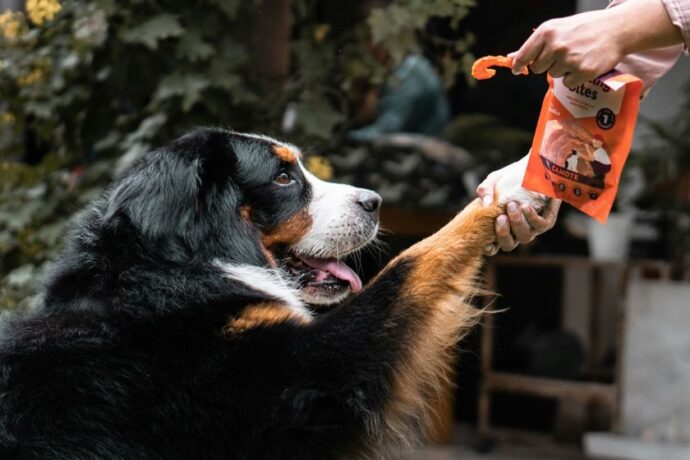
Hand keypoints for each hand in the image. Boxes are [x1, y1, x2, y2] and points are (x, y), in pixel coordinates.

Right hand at [476, 162, 560, 254]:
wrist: (537, 167)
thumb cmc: (512, 176)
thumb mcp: (494, 180)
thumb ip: (485, 190)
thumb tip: (486, 203)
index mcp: (501, 226)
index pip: (494, 246)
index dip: (489, 248)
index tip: (485, 243)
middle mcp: (516, 231)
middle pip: (508, 245)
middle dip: (503, 234)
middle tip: (500, 217)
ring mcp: (532, 227)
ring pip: (525, 237)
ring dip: (517, 223)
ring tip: (512, 206)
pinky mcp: (547, 220)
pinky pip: (540, 225)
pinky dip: (531, 217)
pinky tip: (525, 206)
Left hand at [509, 9, 625, 87]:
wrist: (617, 29)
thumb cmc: (585, 28)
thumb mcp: (558, 28)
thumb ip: (536, 44)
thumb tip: (511, 59)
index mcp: (547, 31)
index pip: (523, 55)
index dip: (519, 65)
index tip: (517, 69)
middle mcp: (556, 45)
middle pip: (538, 68)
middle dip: (548, 64)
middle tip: (564, 53)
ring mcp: (569, 59)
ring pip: (553, 75)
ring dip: (563, 69)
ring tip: (578, 55)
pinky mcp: (582, 71)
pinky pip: (567, 83)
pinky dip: (575, 77)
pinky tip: (585, 63)